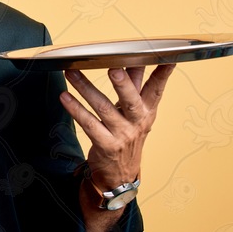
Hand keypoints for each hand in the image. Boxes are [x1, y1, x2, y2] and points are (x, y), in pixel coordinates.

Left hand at [59, 65, 173, 188]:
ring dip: (86, 88)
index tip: (167, 57)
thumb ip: (134, 85)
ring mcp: (122, 135)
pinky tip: (65, 97)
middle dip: (123, 83)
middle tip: (113, 68)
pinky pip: (88, 124)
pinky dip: (75, 109)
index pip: (156, 90)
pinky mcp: (105, 145)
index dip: (162, 74)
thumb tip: (135, 59)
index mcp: (147, 111)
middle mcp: (137, 122)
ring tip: (71, 73)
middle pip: (131, 99)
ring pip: (103, 108)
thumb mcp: (136, 112)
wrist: (120, 174)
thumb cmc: (127, 134)